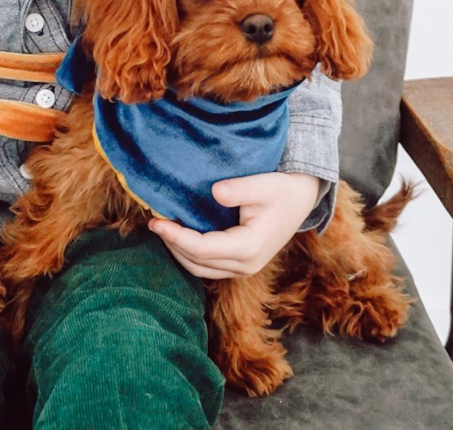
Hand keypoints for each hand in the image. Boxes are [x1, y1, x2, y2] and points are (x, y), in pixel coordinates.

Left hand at [148, 172, 320, 278]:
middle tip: (152, 221)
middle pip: (197, 262)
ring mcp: (243, 268)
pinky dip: (188, 253)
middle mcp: (246, 265)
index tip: (156, 221)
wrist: (300, 201)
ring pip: (200, 269)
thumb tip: (215, 191)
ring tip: (160, 227)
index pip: (203, 249)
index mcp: (250, 248)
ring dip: (177, 250)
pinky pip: (207, 266)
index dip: (176, 236)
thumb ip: (240, 189)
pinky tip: (177, 235)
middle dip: (172, 243)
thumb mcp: (264, 185)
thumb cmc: (281, 190)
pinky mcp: (239, 264)